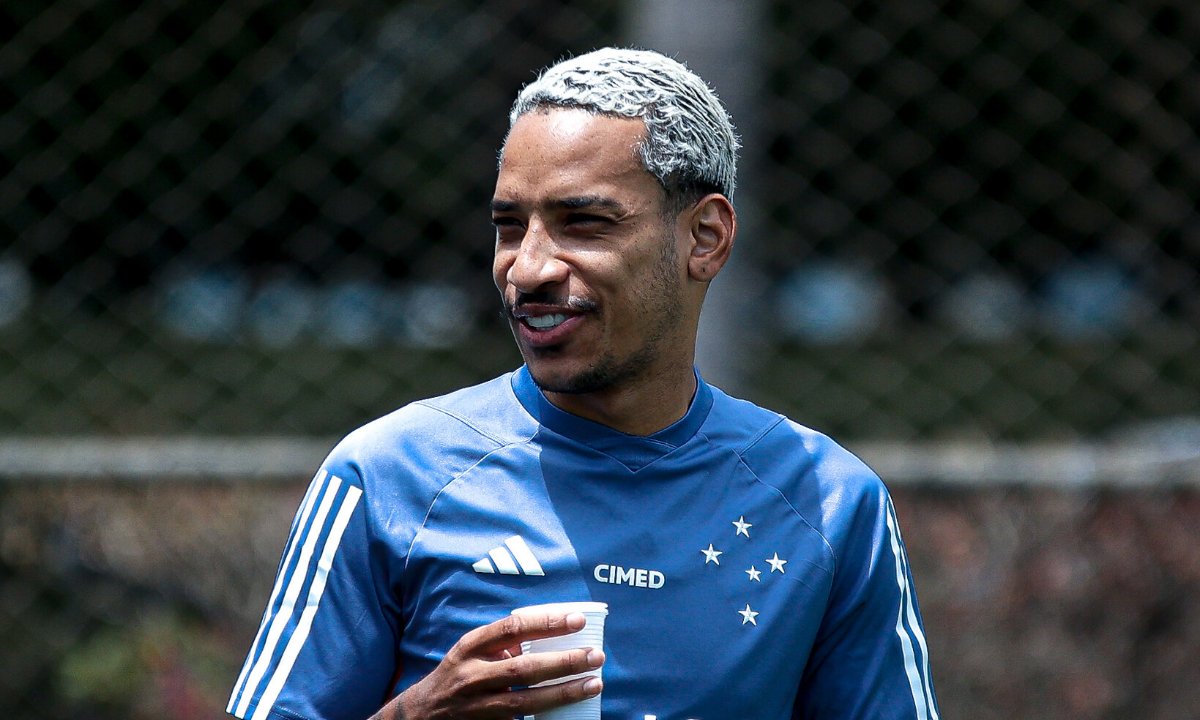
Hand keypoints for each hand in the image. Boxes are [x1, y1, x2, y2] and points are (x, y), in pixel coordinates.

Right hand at [380, 610, 604, 719]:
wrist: (423, 713)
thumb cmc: (457, 674)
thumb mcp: (471, 650)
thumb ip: (503, 642)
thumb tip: (549, 631)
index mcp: (471, 647)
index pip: (513, 628)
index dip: (547, 622)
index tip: (578, 620)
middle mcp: (473, 675)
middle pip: (524, 668)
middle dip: (564, 662)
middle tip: (596, 655)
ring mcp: (479, 706)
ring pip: (527, 700)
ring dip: (564, 692)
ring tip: (594, 683)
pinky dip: (548, 716)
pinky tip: (573, 711)